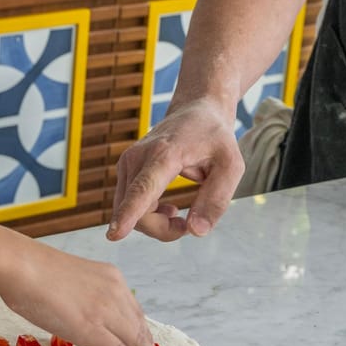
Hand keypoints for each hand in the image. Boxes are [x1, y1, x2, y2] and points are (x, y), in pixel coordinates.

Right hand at [0, 247, 174, 345]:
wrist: (20, 265)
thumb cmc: (31, 267)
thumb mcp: (69, 275)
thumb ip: (82, 292)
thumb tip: (79, 308)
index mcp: (109, 276)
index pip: (132, 309)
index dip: (141, 330)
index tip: (147, 343)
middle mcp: (115, 291)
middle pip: (140, 326)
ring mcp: (106, 311)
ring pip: (138, 342)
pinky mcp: (94, 331)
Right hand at [108, 97, 243, 241]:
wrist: (195, 111)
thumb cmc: (214, 138)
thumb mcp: (231, 166)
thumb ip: (216, 200)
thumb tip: (195, 231)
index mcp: (165, 154)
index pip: (144, 188)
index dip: (129, 213)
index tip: (114, 235)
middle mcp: (137, 157)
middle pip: (137, 211)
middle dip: (161, 230)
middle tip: (186, 226)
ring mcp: (127, 163)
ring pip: (129, 212)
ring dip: (155, 224)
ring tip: (178, 213)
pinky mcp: (125, 170)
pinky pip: (129, 205)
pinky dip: (147, 215)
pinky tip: (166, 207)